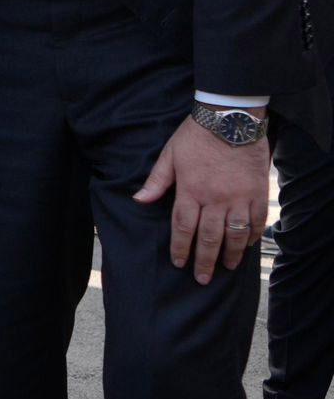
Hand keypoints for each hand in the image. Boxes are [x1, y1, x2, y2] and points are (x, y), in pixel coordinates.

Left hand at [134, 114, 272, 283]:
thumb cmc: (196, 136)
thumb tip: (139, 200)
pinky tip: (246, 245)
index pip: (183, 228)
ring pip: (235, 234)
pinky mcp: (258, 193)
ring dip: (230, 254)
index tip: (179, 263)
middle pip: (209, 238)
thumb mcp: (170, 155)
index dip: (180, 248)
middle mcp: (215, 199)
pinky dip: (252, 235)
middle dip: (204, 261)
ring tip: (226, 267)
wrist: (230, 120)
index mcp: (190, 191)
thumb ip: (157, 181)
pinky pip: (256, 221)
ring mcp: (239, 198)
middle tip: (202, 279)